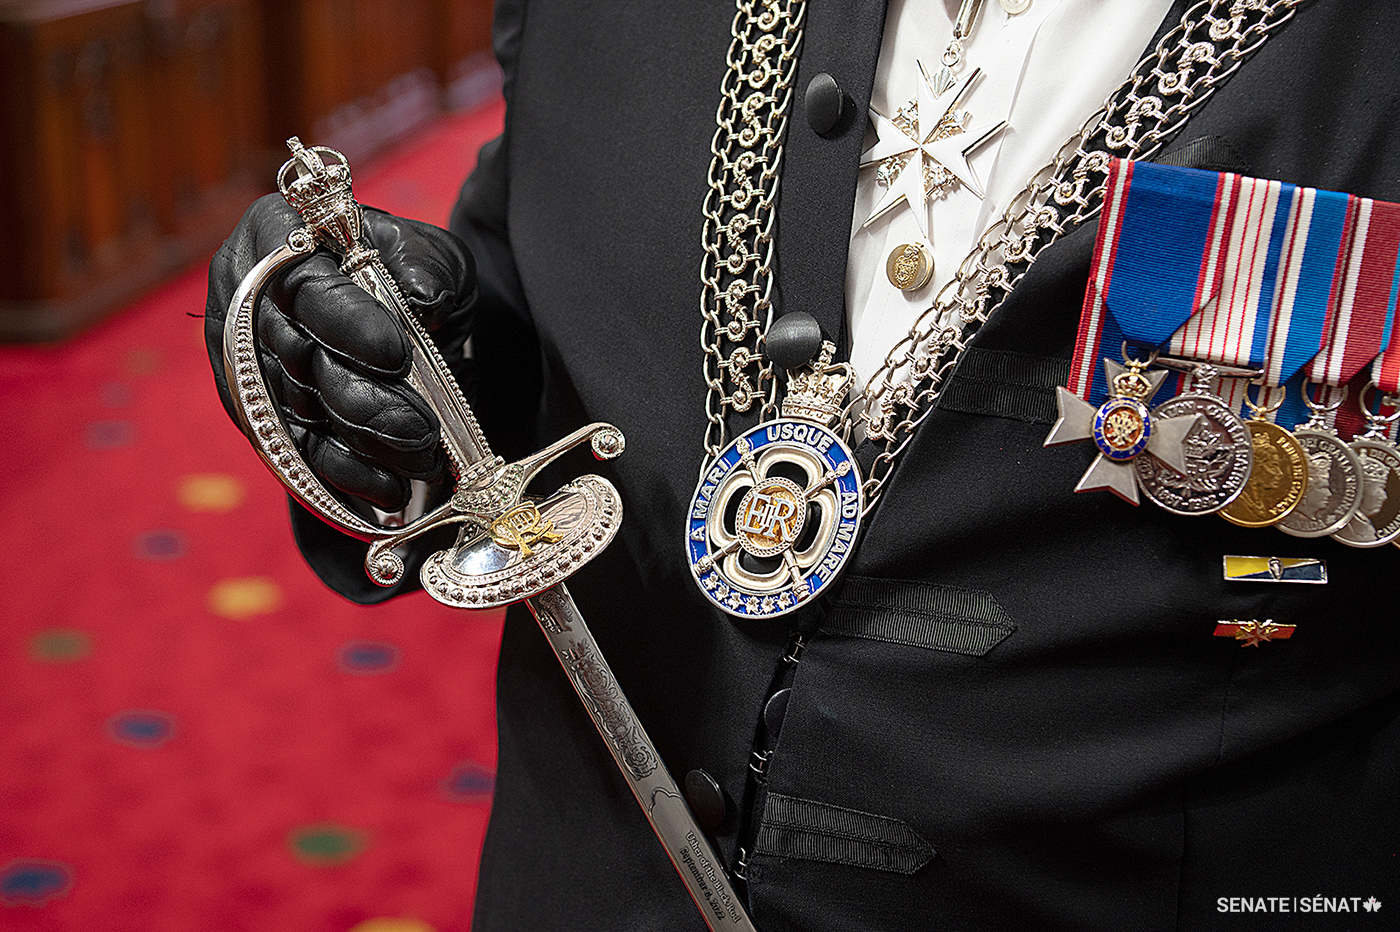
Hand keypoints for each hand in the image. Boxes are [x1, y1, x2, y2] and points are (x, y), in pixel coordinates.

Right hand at [204, 194, 476, 511]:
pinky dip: (341, 474)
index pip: (305, 283)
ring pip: (296, 412)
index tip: (395, 353)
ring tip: (420, 463)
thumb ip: (430, 268)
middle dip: (365, 403)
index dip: (346, 322)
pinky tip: (386, 490)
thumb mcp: (430, 252)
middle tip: (422, 432)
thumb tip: (425, 298)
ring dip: (362, 446)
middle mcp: (244, 294)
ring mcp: (241, 357)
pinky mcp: (253, 409)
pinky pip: (291, 451)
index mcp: (278, 234)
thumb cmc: (405, 268)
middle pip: (296, 359)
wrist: (391, 307)